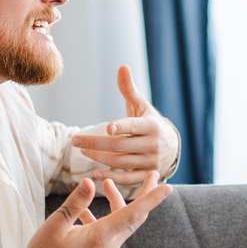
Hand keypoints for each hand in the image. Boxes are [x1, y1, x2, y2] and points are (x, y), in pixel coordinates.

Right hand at [22, 171, 171, 247]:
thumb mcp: (55, 225)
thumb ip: (75, 202)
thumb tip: (89, 182)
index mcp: (101, 237)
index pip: (133, 214)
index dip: (151, 198)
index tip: (168, 187)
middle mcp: (109, 247)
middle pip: (134, 217)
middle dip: (144, 195)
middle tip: (152, 175)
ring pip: (120, 225)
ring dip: (116, 204)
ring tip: (107, 184)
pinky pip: (108, 235)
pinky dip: (103, 219)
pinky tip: (86, 211)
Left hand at [73, 66, 180, 188]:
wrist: (171, 147)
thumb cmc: (149, 123)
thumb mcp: (141, 106)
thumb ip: (129, 89)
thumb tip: (122, 67)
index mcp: (151, 126)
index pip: (133, 126)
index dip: (121, 127)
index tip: (106, 128)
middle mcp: (153, 145)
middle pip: (119, 146)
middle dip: (95, 143)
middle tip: (75, 140)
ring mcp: (151, 162)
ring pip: (120, 162)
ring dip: (98, 157)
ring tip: (82, 150)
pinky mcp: (146, 175)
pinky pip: (127, 180)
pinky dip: (111, 177)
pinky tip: (95, 172)